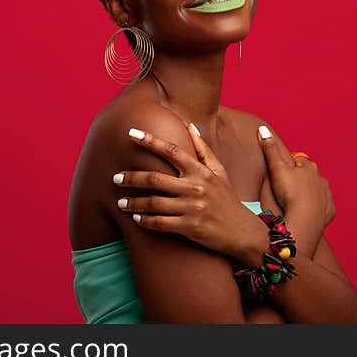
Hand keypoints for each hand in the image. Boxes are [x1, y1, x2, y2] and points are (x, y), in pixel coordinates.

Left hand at [113, 124, 269, 266]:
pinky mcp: (190, 227)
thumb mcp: (219, 171)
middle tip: (115, 177)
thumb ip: (202, 149)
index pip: (172, 150)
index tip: (131, 133)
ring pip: (154, 203)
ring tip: (120, 201)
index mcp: (201, 171)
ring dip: (133, 202)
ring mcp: (192, 208)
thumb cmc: (227, 198)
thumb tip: (189, 125)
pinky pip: (160, 223)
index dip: (150, 140)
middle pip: (155, 178)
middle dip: (131, 177)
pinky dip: (145, 220)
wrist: (242, 231)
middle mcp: (196, 187)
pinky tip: (136, 218)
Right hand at [257, 125, 335, 226]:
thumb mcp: (276, 169)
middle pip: (308, 175)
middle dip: (299, 179)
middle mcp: (321, 179)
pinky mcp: (329, 211)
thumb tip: (263, 130)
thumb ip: (270, 149)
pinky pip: (323, 207)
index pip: (297, 161)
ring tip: (294, 202)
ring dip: (308, 193)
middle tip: (285, 189)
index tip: (279, 173)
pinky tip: (306, 212)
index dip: (287, 166)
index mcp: (309, 167)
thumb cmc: (290, 193)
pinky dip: (316, 208)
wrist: (305, 221)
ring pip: (317, 190)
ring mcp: (327, 195)